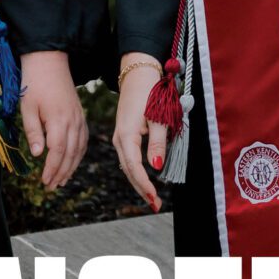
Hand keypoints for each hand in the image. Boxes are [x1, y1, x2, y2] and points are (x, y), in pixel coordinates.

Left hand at [17, 51, 85, 189]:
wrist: (49, 61)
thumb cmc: (34, 83)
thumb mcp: (28, 108)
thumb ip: (34, 132)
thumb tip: (39, 155)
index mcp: (59, 120)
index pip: (58, 152)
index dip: (52, 169)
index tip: (44, 181)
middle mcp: (73, 121)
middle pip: (71, 154)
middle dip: (61, 173)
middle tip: (51, 187)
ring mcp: (79, 118)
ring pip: (79, 148)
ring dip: (71, 166)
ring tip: (61, 180)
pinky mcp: (80, 115)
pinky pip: (83, 139)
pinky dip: (79, 154)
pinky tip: (72, 161)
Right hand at [111, 58, 169, 212]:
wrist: (138, 73)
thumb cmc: (151, 92)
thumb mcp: (158, 116)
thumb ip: (157, 142)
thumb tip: (155, 166)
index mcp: (126, 135)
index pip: (135, 167)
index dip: (144, 185)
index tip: (155, 199)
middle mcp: (119, 138)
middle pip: (128, 170)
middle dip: (141, 189)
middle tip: (155, 206)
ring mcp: (120, 136)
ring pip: (127, 165)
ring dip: (138, 182)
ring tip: (151, 197)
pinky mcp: (123, 133)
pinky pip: (128, 157)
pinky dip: (136, 170)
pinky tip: (143, 179)